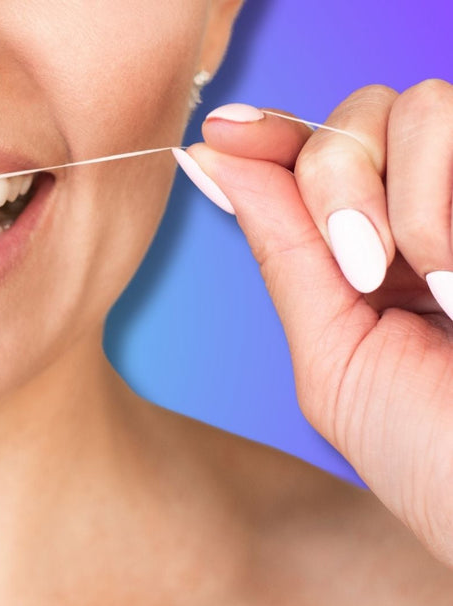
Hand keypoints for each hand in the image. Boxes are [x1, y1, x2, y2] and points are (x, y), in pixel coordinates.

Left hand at [177, 80, 452, 566]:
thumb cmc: (440, 459)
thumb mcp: (337, 356)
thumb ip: (287, 251)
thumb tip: (215, 155)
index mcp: (383, 246)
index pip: (318, 151)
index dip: (269, 131)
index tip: (222, 131)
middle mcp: (443, 208)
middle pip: (366, 111)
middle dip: (341, 179)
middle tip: (364, 270)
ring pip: (429, 106)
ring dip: (414, 203)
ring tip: (444, 292)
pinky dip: (447, 214)